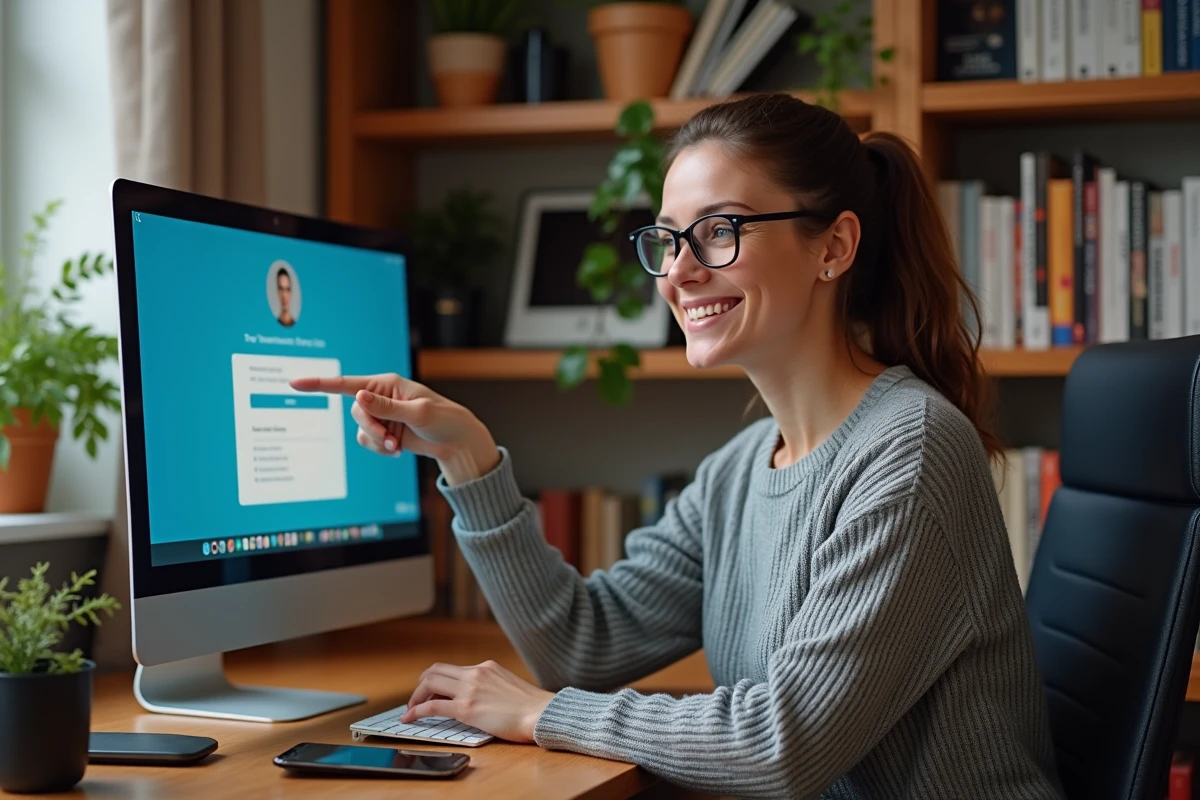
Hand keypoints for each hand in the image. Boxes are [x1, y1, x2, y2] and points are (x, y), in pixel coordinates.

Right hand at [288, 372, 500, 484]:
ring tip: (396, 445)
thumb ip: (387, 407)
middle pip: (355, 412)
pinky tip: (396, 449)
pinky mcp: (382, 430)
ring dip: (376, 441)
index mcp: (387, 383)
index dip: (319, 384)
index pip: (347, 383)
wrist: (455, 441)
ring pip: (360, 429)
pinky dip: (379, 448)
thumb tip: (359, 396)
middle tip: (390, 439)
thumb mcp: (417, 413)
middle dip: (371, 428)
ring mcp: (380, 414)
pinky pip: (367, 441)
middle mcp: (379, 396)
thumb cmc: (443, 419)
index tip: (294, 382)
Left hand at [401, 660, 554, 743]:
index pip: (452, 668)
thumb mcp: (508, 686)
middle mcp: (476, 673)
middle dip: (421, 684)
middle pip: (435, 670)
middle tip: (416, 699)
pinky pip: (432, 706)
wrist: (541, 713)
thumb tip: (479, 699)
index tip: (432, 692)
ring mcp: (470, 689)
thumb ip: (490, 687)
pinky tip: (409, 718)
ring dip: (415, 695)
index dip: (437, 680)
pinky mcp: (466, 708)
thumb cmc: (531, 707)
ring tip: (411, 709)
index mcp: (486, 667)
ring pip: (430, 682)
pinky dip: (416, 711)